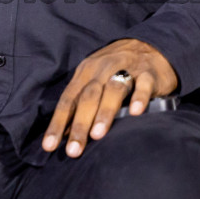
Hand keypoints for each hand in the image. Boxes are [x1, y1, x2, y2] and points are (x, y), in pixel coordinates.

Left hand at [41, 38, 177, 157]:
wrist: (150, 47)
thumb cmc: (116, 70)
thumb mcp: (95, 81)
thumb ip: (81, 104)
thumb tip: (63, 135)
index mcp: (86, 73)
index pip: (68, 100)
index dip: (58, 122)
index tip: (49, 146)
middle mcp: (103, 69)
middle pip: (88, 97)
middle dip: (79, 124)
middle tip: (74, 150)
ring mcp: (127, 69)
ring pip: (113, 90)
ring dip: (104, 112)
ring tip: (97, 135)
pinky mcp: (149, 74)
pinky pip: (143, 85)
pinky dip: (139, 98)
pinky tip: (135, 113)